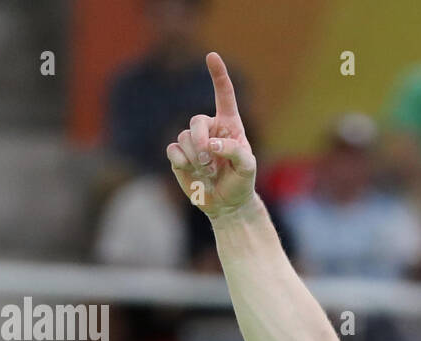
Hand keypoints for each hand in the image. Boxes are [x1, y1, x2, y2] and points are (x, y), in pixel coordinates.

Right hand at [166, 52, 256, 218]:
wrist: (227, 204)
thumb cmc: (241, 183)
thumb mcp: (248, 168)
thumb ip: (235, 152)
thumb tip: (211, 145)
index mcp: (230, 125)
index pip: (224, 95)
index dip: (218, 75)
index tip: (211, 56)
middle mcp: (210, 129)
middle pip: (196, 121)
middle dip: (201, 142)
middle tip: (210, 163)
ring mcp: (193, 141)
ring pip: (184, 138)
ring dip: (196, 158)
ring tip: (208, 173)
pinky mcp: (179, 155)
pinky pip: (173, 150)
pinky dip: (182, 162)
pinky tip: (191, 172)